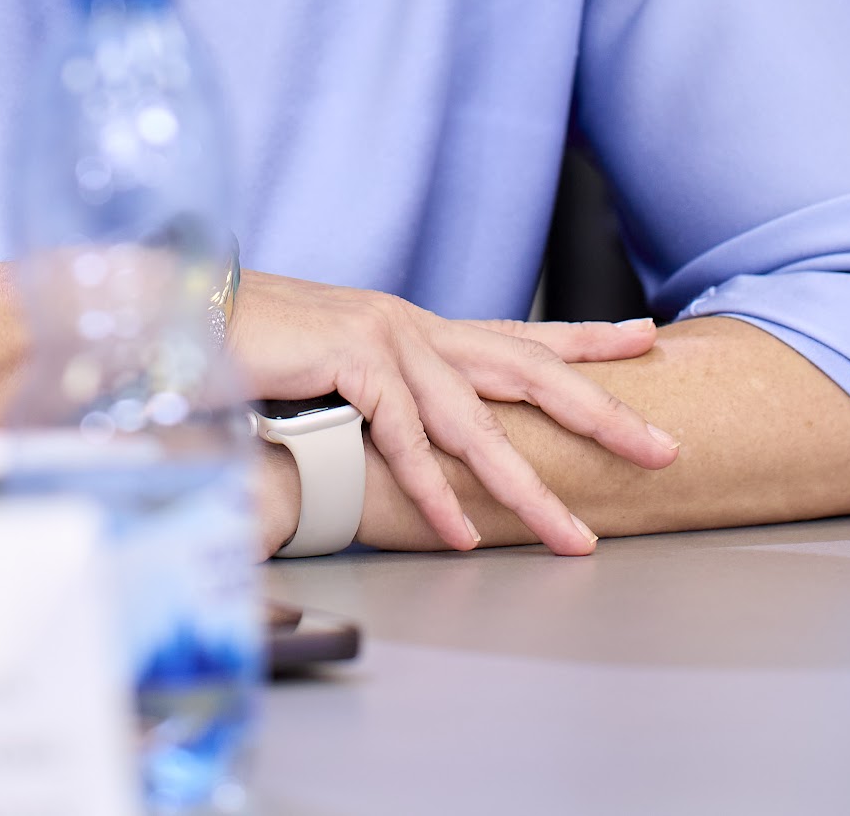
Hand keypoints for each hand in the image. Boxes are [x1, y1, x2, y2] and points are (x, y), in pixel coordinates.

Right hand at [231, 271, 678, 556]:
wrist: (188, 314)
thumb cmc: (256, 350)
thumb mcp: (337, 371)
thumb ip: (386, 397)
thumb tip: (420, 435)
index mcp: (413, 326)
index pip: (515, 332)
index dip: (583, 339)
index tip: (645, 339)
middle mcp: (412, 325)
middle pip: (525, 371)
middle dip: (600, 410)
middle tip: (661, 447)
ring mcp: (386, 337)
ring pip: (474, 424)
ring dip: (527, 489)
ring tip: (574, 536)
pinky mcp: (352, 358)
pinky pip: (406, 440)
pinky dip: (436, 494)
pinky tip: (464, 534)